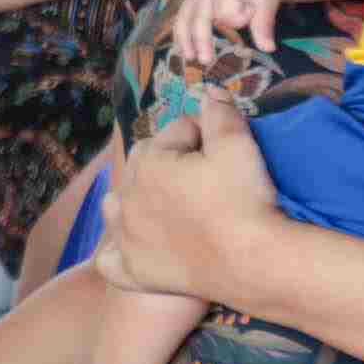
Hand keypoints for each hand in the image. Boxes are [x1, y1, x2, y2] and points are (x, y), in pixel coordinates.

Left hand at [100, 88, 278, 300]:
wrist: (253, 261)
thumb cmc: (245, 199)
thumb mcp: (238, 145)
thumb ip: (220, 113)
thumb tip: (209, 91)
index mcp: (149, 160)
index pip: (176, 132)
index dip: (203, 136)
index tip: (224, 149)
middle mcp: (127, 196)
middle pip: (144, 165)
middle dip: (168, 164)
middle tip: (204, 178)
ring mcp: (126, 237)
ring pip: (117, 207)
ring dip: (135, 202)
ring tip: (167, 208)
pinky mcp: (133, 272)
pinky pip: (110, 261)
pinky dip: (118, 254)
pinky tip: (134, 251)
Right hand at [173, 0, 278, 68]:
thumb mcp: (268, 3)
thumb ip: (264, 24)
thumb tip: (267, 49)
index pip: (226, 8)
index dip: (237, 19)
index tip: (247, 20)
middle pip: (200, 14)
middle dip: (201, 38)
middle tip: (207, 60)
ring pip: (185, 16)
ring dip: (185, 38)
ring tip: (189, 57)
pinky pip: (181, 17)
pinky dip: (181, 34)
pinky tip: (183, 49)